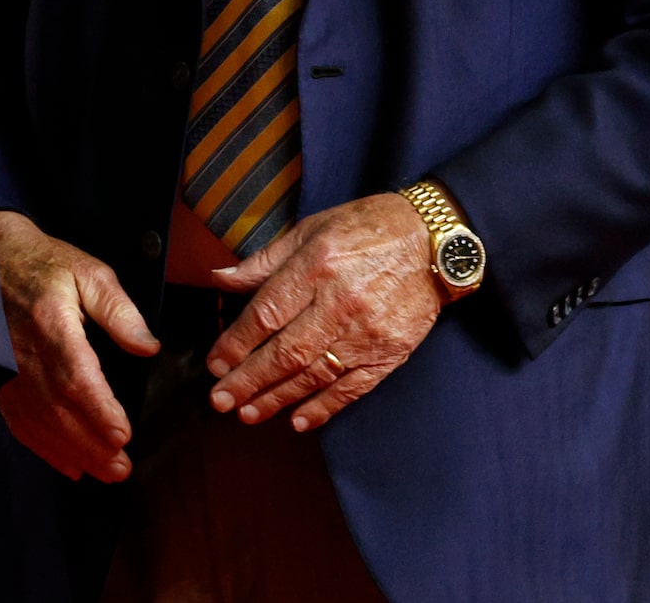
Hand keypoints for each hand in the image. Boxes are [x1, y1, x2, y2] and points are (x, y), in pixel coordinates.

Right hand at [0, 210, 160, 482]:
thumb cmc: (44, 265)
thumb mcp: (88, 272)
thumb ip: (119, 310)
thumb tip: (148, 348)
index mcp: (50, 321)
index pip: (75, 375)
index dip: (99, 410)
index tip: (124, 434)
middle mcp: (24, 353)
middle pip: (59, 409)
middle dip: (92, 444)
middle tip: (122, 468)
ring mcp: (8, 371)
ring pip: (40, 422)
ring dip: (74, 453)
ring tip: (106, 473)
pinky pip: (20, 422)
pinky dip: (45, 449)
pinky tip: (71, 465)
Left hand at [203, 192, 451, 431]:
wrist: (434, 241)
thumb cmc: (366, 229)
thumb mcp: (310, 230)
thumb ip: (264, 261)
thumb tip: (220, 279)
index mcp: (316, 267)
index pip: (266, 313)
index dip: (236, 343)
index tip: (215, 364)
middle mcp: (340, 302)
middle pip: (287, 351)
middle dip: (249, 380)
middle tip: (221, 400)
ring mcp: (368, 332)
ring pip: (316, 374)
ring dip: (279, 398)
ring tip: (249, 414)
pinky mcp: (391, 352)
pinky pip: (354, 387)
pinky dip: (326, 407)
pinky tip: (300, 421)